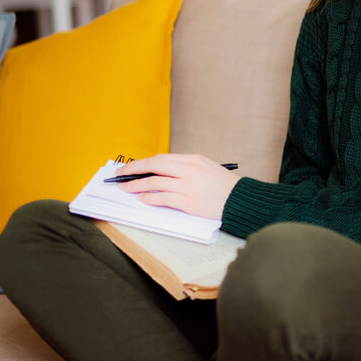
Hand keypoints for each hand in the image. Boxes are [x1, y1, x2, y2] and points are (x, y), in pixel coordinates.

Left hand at [115, 153, 242, 219]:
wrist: (240, 200)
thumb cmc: (223, 186)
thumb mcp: (206, 168)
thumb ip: (185, 168)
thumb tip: (159, 172)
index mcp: (194, 160)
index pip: (161, 158)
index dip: (142, 162)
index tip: (131, 167)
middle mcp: (190, 170)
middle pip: (154, 166)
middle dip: (133, 170)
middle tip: (120, 174)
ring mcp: (189, 186)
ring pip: (154, 183)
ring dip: (136, 186)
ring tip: (126, 189)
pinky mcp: (189, 202)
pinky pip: (162, 198)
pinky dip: (149, 198)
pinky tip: (143, 199)